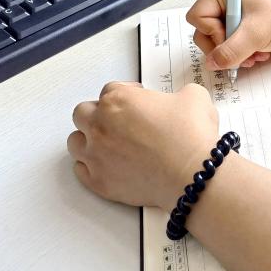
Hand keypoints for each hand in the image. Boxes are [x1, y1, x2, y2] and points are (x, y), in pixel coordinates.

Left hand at [68, 82, 218, 210]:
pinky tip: (104, 163)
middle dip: (99, 113)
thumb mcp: (194, 96)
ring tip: (106, 142)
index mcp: (118, 100)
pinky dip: (90, 166)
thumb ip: (179, 92)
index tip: (136, 99)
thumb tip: (180, 99)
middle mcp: (100, 126)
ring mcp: (96, 155)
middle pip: (83, 112)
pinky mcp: (99, 181)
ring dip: (88, 139)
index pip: (111, 89)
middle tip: (117, 118)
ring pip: (75, 141)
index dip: (127, 92)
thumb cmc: (191, 138)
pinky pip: (80, 170)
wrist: (193, 174)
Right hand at [186, 0, 270, 70]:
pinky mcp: (244, 25)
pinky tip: (258, 53)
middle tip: (240, 53)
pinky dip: (242, 52)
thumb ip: (230, 51)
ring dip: (234, 53)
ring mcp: (235, 13)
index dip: (211, 32)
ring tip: (254, 55)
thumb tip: (211, 63)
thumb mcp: (255, 34)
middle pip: (204, 30)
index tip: (230, 39)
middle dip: (223, 46)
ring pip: (218, 41)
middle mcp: (227, 0)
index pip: (198, 15)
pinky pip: (231, 44)